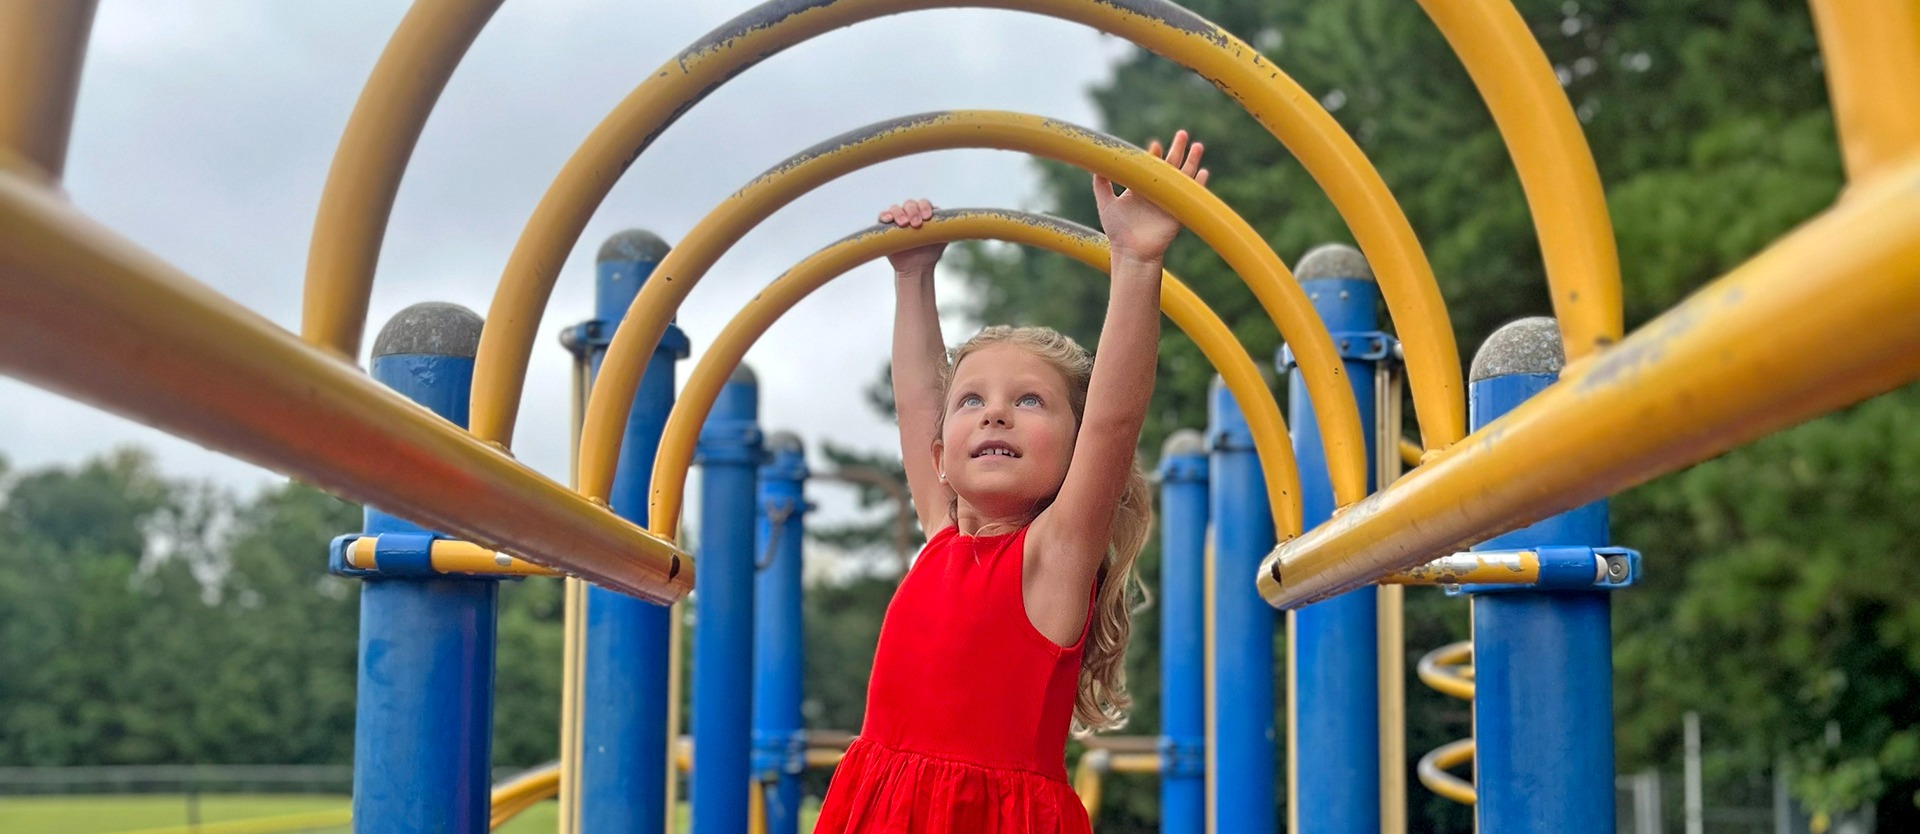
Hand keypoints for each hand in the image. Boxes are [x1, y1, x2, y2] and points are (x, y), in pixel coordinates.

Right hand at [880, 198, 945, 274]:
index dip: (925, 207)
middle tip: (915, 224)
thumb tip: (954, 221)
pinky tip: (888, 220)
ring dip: (899, 213)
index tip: (927, 217)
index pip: (924, 204)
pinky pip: (882, 217)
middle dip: (913, 211)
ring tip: (903, 224)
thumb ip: (946, 228)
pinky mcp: (885, 227)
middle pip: (910, 204)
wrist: (917, 268)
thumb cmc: (930, 253)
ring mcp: (897, 220)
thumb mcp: (941, 239)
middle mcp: (910, 214)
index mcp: (924, 214)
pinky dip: (884, 215)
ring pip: (896, 209)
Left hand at [1092, 130, 1208, 262]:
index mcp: (1141, 188)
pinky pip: (1190, 197)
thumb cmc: (1117, 231)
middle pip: (1170, 166)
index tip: (1154, 145)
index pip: (1151, 165)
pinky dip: (1198, 185)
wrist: (1131, 252)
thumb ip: (1101, 183)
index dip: (1154, 154)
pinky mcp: (1178, 213)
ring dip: (1191, 162)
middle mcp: (1156, 192)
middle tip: (1182, 133)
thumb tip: (1095, 163)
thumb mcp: (1105, 203)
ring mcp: (1168, 201)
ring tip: (1198, 146)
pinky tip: (1204, 173)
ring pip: (1183, 177)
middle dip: (1177, 149)